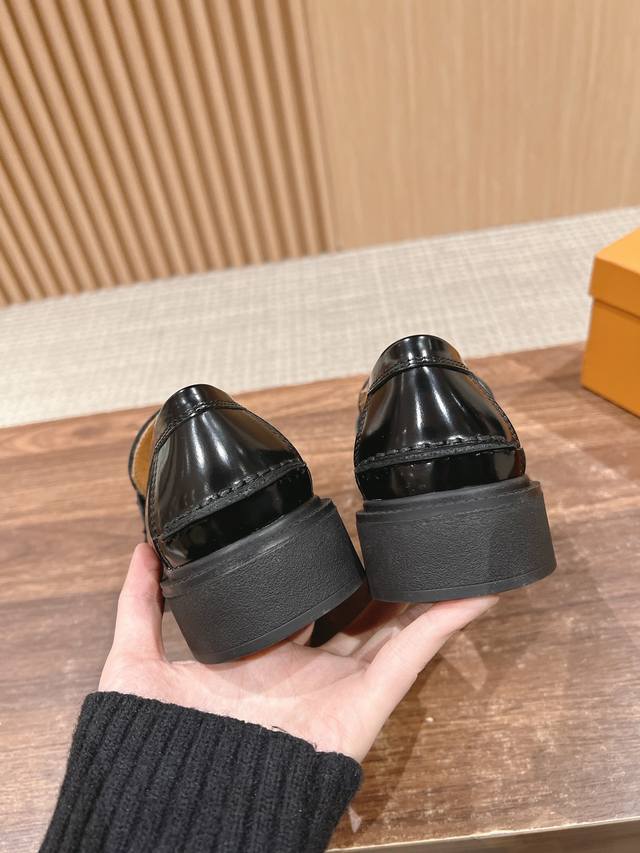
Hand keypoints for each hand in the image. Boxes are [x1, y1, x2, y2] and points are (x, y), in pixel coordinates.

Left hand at [100, 544, 495, 761]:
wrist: (181, 803)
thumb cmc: (159, 741)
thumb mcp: (136, 659)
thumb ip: (139, 604)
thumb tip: (142, 549)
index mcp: (262, 657)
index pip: (302, 607)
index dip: (321, 573)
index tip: (334, 531)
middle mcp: (306, 671)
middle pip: (356, 616)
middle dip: (378, 579)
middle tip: (395, 534)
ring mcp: (340, 686)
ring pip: (395, 630)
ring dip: (426, 594)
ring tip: (449, 552)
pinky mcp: (366, 702)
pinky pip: (413, 658)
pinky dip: (445, 623)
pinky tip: (473, 590)